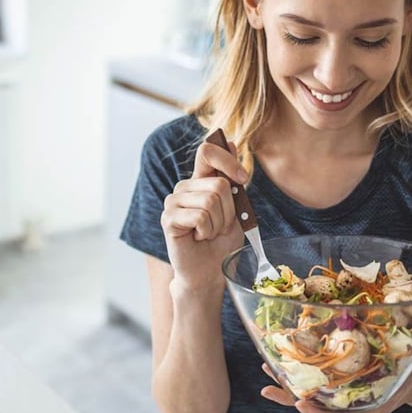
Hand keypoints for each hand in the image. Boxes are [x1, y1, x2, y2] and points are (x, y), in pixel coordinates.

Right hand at [160, 137, 246, 290]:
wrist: (209, 270)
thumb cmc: (221, 241)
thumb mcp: (236, 208)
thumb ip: (232, 179)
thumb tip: (233, 142)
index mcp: (200, 180)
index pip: (207, 151)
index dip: (228, 160)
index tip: (243, 179)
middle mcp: (185, 187)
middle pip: (219, 184)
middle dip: (228, 211)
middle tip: (219, 226)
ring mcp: (173, 201)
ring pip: (210, 201)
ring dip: (218, 224)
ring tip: (209, 233)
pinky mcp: (168, 218)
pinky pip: (199, 217)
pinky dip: (207, 231)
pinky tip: (199, 238)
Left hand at [260, 348, 411, 412]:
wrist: (410, 373)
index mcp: (368, 409)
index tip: (302, 405)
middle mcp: (349, 405)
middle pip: (316, 408)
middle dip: (290, 399)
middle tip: (268, 390)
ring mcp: (339, 395)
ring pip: (308, 395)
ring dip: (285, 384)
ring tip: (265, 369)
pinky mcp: (334, 382)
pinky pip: (310, 381)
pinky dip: (293, 373)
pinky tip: (276, 361)